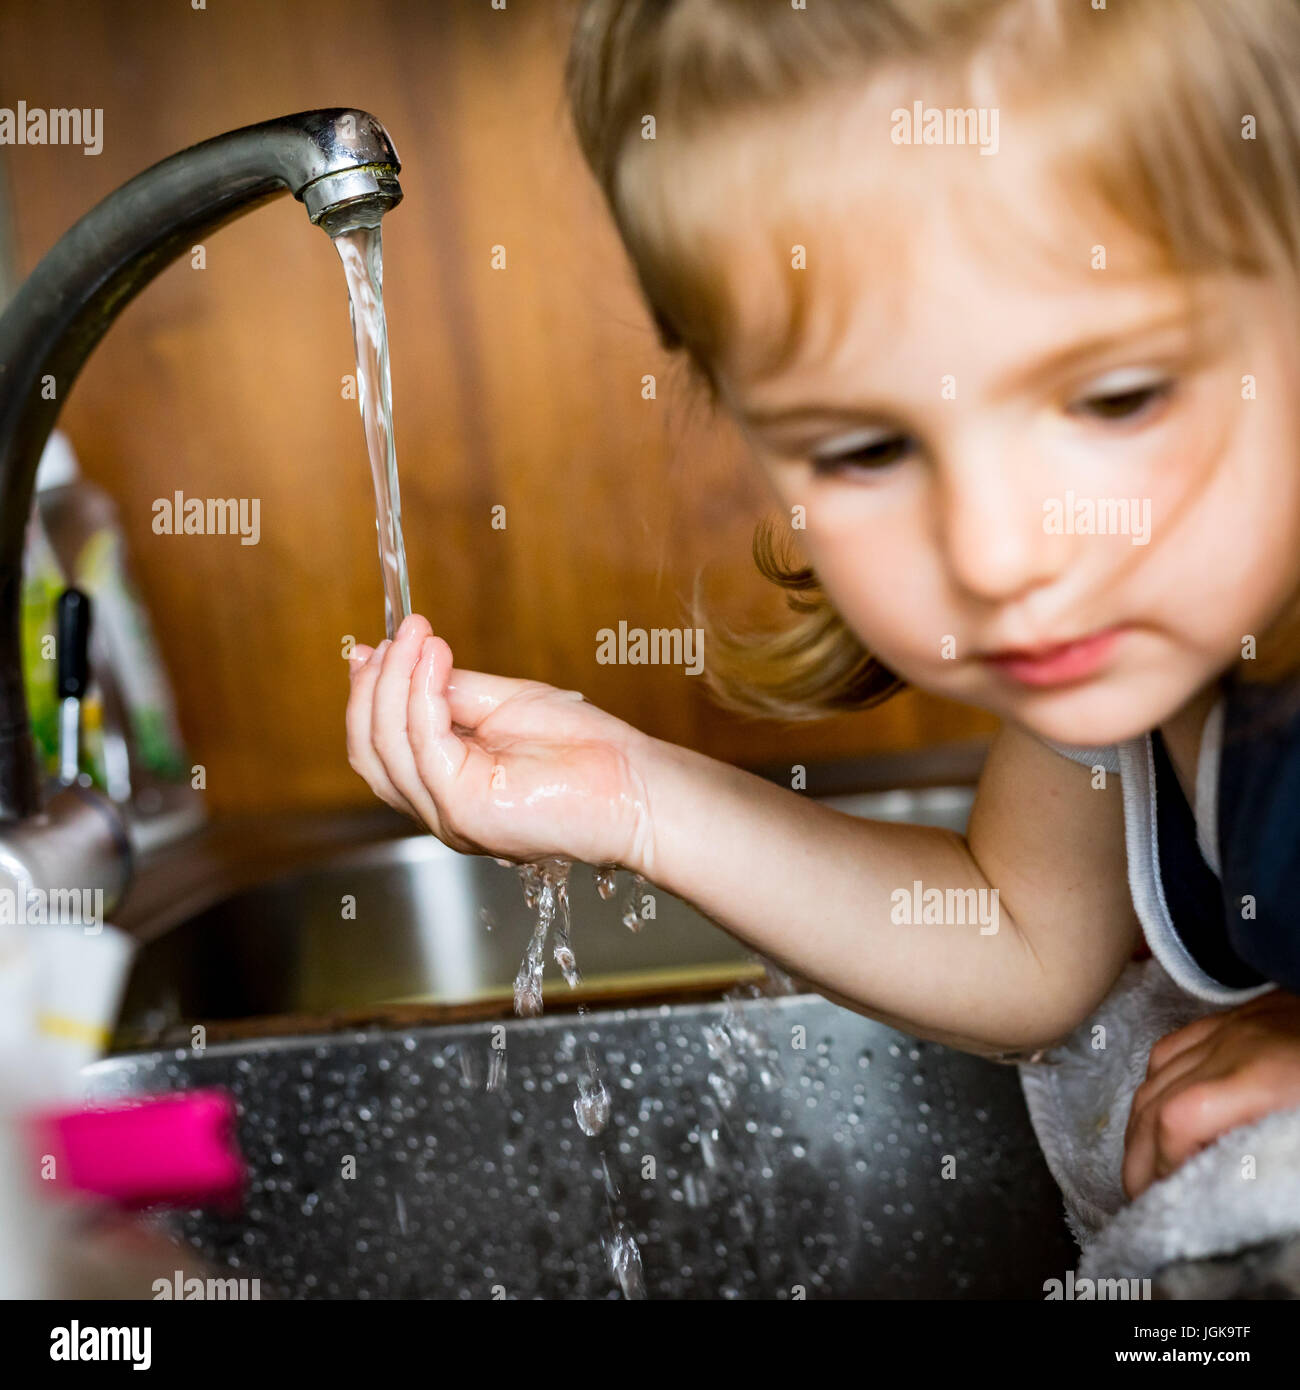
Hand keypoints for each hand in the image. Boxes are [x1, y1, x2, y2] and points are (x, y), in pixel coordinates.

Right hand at [345, 614, 655, 871]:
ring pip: (387, 748)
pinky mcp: (464, 811)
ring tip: (418, 637)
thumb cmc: (583, 750)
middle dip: (374, 685)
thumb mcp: (501, 704)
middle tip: (398, 635)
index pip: (378, 746)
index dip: (367, 695)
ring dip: (395, 682)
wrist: (631, 784)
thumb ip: (448, 690)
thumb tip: (401, 660)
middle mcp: (438, 808)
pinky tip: (434, 661)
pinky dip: (421, 696)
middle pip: (370, 750)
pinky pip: (424, 745)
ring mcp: (447, 815)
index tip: (372, 647)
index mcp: (444, 785)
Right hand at [1122, 989, 1299, 1197]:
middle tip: (1139, 1195)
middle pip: (1155, 1102)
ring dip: (1140, 1124)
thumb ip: (1278, 1150)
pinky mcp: (1228, 1020)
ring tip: (1143, 1161)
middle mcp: (1230, 1051)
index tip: (1167, 1197)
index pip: (1179, 1121)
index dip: (1162, 1163)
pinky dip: (1154, 1084)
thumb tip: (1244, 1188)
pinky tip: (1157, 1107)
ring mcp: (1226, 1030)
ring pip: (1154, 1078)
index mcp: (1261, 1079)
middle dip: (1139, 1154)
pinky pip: (1170, 1050)